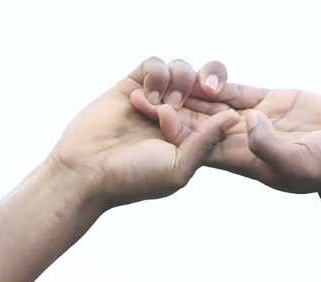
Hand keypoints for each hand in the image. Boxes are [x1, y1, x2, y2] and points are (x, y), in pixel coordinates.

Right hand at [51, 58, 236, 206]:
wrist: (87, 171)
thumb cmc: (133, 178)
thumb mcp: (179, 167)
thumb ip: (206, 141)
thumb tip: (233, 116)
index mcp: (193, 138)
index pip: (221, 110)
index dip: (223, 104)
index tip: (220, 108)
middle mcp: (177, 116)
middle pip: (206, 83)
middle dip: (209, 82)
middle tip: (206, 91)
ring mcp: (154, 99)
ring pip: (183, 70)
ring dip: (179, 81)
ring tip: (160, 107)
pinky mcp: (133, 85)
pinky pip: (154, 64)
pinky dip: (156, 75)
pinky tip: (144, 97)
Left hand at [141, 78, 320, 196]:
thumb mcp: (300, 162)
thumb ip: (271, 146)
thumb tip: (248, 125)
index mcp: (245, 160)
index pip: (201, 146)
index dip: (177, 132)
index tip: (155, 116)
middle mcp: (244, 141)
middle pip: (198, 126)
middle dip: (170, 111)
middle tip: (137, 95)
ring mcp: (257, 120)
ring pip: (214, 106)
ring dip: (188, 94)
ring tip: (161, 78)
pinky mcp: (271, 102)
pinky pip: (237, 91)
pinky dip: (217, 82)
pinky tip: (196, 72)